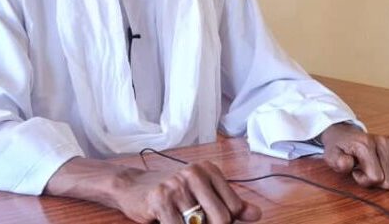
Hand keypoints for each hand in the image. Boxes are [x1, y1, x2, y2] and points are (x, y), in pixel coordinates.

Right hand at [45, 157, 260, 223]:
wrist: (132, 186)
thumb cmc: (170, 191)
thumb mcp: (202, 192)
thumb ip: (230, 203)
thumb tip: (256, 215)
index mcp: (208, 169)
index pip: (234, 207)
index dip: (228, 223)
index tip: (211, 221)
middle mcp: (194, 173)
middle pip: (221, 218)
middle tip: (196, 222)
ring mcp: (176, 185)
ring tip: (182, 220)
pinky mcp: (160, 200)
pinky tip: (170, 221)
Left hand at [319, 123, 388, 189]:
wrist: (345, 134)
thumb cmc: (339, 147)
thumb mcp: (331, 156)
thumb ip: (337, 162)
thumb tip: (348, 163)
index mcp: (366, 145)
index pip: (377, 178)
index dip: (365, 181)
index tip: (356, 171)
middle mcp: (383, 142)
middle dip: (376, 181)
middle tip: (364, 170)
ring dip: (385, 178)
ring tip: (372, 167)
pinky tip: (381, 165)